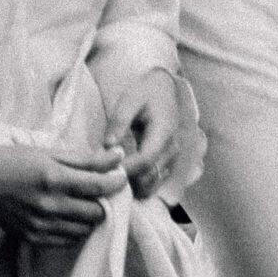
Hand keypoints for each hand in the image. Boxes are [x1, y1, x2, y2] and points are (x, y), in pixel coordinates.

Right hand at [0, 142, 126, 245]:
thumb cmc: (15, 160)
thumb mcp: (49, 153)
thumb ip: (85, 159)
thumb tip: (117, 157)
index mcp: (55, 178)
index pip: (99, 186)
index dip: (116, 182)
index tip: (120, 178)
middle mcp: (50, 205)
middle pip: (97, 212)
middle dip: (102, 201)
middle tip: (96, 192)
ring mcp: (42, 225)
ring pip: (85, 230)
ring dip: (88, 217)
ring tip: (79, 203)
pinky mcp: (35, 238)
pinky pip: (68, 241)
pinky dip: (73, 229)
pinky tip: (65, 215)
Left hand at [104, 68, 180, 198]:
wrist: (165, 90)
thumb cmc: (145, 93)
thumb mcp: (129, 101)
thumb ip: (119, 122)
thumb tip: (108, 145)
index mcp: (164, 132)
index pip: (145, 160)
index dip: (125, 169)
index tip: (104, 169)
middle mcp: (173, 149)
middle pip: (150, 177)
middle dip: (127, 181)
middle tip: (104, 178)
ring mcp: (173, 158)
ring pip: (154, 183)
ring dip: (133, 186)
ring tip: (110, 179)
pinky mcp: (170, 163)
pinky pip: (156, 181)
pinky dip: (140, 184)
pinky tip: (122, 179)